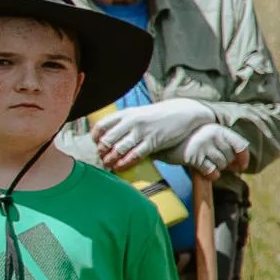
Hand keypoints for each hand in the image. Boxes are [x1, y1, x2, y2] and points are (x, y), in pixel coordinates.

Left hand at [94, 98, 214, 167]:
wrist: (183, 112)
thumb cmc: (159, 115)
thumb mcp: (139, 113)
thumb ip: (125, 122)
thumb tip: (110, 135)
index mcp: (126, 113)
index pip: (102, 125)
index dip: (96, 137)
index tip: (97, 144)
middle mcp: (131, 121)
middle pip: (108, 139)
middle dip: (102, 151)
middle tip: (101, 158)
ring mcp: (142, 132)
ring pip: (119, 149)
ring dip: (111, 159)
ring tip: (108, 165)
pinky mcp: (153, 141)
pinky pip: (135, 155)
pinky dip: (125, 163)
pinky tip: (120, 167)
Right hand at [179, 123, 249, 176]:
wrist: (164, 138)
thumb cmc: (188, 140)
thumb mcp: (207, 136)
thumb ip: (222, 145)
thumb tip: (238, 164)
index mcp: (219, 129)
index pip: (240, 144)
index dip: (244, 157)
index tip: (242, 166)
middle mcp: (213, 136)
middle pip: (230, 157)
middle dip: (226, 164)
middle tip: (217, 164)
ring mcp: (203, 145)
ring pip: (221, 164)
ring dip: (217, 168)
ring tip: (208, 164)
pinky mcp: (193, 156)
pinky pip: (210, 170)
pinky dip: (212, 175)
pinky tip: (208, 173)